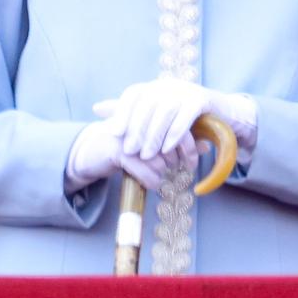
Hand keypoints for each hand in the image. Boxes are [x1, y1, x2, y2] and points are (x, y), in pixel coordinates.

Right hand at [65, 117, 199, 193]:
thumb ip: (178, 141)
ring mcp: (130, 135)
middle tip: (172, 169)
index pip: (180, 128)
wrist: (91, 152)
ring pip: (161, 161)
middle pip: (172, 146)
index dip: (189, 148)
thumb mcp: (151, 143)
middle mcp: (141, 122)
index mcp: (150, 115)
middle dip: (176, 162)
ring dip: (161, 173)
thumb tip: (206, 145)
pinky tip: (150, 182)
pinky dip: (151, 181)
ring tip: (155, 174)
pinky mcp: (120, 150)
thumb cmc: (126, 146)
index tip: (190, 163)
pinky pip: (147, 172)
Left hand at [93, 79, 257, 159]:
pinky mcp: (202, 99)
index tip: (113, 132)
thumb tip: (97, 108)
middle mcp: (168, 84)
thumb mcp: (156, 117)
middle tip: (130, 151)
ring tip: (148, 155)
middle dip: (137, 130)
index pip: (133, 94)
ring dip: (154, 135)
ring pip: (164, 111)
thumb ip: (130, 113)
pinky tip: (168, 150)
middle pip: (147, 104)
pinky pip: (185, 116)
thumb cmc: (185, 120)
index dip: (122, 112)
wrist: (223, 116)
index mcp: (155, 86)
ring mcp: (186, 89)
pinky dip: (175, 134)